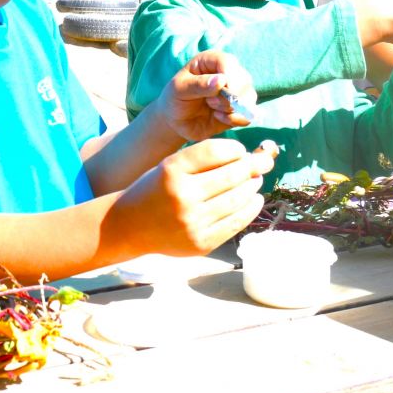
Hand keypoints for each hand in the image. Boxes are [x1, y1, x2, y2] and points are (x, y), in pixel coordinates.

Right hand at [104, 138, 277, 257]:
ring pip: (238, 199)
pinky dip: (250, 209)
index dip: (235, 149)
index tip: (241, 150)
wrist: (129, 226)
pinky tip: (254, 199)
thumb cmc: (155, 190)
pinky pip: (236, 223)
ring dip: (253, 186)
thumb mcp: (170, 166)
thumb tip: (249, 158)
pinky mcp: (201, 243)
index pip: (215, 151)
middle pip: (232, 175)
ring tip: (256, 180)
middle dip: (254, 166)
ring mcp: (192, 222)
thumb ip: (203, 160)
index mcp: (171, 170)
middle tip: (263, 162)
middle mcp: (182, 196)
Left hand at [154, 50, 257, 142]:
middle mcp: (227, 73)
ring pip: (248, 97)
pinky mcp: (239, 109)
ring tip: (212, 109)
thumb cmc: (175, 99)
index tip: (222, 90)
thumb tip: (222, 81)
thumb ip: (198, 85)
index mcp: (211, 61)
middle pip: (243, 80)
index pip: (228, 62)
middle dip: (228, 96)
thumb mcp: (179, 90)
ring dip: (230, 108)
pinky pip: (248, 114)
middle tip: (210, 102)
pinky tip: (219, 118)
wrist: (176, 121)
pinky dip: (236, 119)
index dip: (229, 76)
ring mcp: (236, 91)